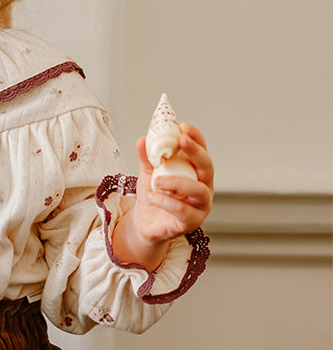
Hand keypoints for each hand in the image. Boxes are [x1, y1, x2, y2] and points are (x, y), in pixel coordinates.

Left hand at [112, 122, 213, 270]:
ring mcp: (201, 206)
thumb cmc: (153, 195)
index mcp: (196, 172)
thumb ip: (147, 157)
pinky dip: (166, 201)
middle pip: (207, 167)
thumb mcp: (148, 173)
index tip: (182, 125)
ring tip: (156, 180)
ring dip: (177, 182)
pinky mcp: (191, 222)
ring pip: (198, 191)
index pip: (202, 150)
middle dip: (195, 151)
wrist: (144, 223)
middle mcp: (204, 187)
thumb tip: (142, 139)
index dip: (196, 137)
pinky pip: (183, 211)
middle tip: (180, 140)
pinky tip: (152, 196)